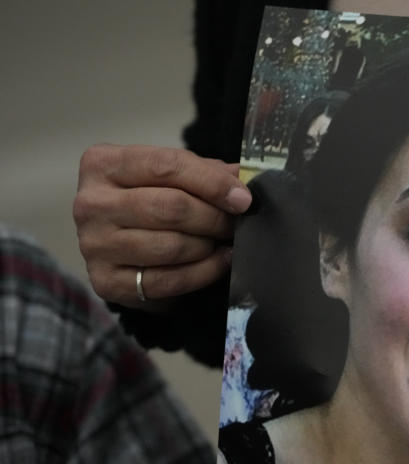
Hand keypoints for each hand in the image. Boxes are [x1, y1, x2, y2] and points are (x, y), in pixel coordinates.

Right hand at [73, 144, 251, 308]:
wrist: (124, 249)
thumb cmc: (151, 202)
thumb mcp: (174, 177)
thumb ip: (206, 172)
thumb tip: (246, 177)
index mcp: (103, 164)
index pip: (165, 166)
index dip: (212, 182)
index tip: (242, 199)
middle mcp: (90, 203)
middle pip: (169, 207)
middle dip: (214, 217)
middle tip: (235, 223)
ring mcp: (94, 245)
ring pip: (170, 246)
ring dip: (208, 245)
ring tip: (222, 241)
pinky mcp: (106, 282)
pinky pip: (167, 281)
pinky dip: (203, 272)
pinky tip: (218, 262)